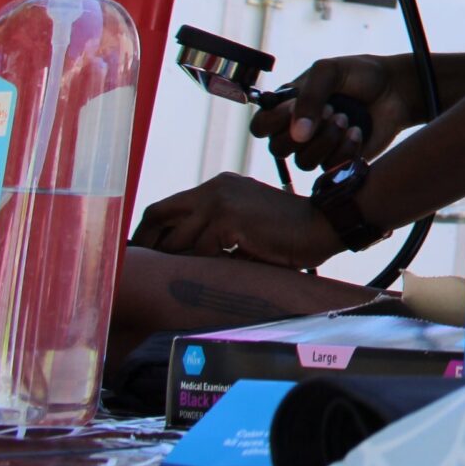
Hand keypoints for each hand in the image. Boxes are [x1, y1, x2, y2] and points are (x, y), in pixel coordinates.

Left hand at [131, 172, 347, 270]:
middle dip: (148, 247)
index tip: (140, 257)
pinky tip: (223, 272)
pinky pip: (202, 252)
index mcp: (217, 187)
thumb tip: (178, 254)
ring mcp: (220, 203)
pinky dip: (209, 267)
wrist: (324, 225)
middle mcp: (214, 189)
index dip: (147, 233)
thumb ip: (214, 228)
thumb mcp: (244, 222)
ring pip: (178, 241)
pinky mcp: (228, 221)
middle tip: (145, 273)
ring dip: (182, 263)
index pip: (164, 208)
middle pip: (158, 216)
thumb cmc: (287, 233)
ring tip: (188, 278)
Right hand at [251, 54, 420, 172]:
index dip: (272, 122)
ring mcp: (318, 148)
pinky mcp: (339, 161)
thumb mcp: (330, 71)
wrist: (396, 88)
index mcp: (287, 107)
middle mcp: (298, 131)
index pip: (260, 127)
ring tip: (346, 119)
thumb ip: (309, 96)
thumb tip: (298, 134)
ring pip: (303, 162)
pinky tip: (357, 131)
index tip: (294, 106)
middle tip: (332, 110)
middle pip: (278, 149)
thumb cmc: (360, 75)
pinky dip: (345, 150)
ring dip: (326, 140)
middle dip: (306, 130)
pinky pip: (330, 168)